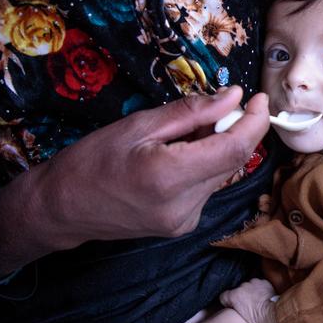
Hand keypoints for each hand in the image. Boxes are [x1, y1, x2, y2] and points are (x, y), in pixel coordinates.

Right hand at [0, 87, 269, 273]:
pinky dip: (203, 166)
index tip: (260, 99)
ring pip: (222, 174)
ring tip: (181, 136)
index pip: (235, 148)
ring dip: (217, 148)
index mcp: (171, 176)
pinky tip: (176, 158)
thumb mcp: (139, 125)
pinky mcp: (183, 226)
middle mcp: (185, 205)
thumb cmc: (91, 161)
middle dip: (234, 130)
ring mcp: (186, 221)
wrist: (62, 209)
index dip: (255, 121)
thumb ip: (192, 112)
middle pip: (233, 161)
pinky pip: (208, 188)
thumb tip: (234, 96)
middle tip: (214, 109)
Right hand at [218, 278, 279, 322]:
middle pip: (237, 290)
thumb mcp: (241, 317)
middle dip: (241, 296)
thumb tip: (236, 307)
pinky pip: (258, 284)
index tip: (233, 305)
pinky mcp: (262, 281)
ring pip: (248, 286)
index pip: (224, 296)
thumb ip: (235, 308)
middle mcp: (242, 286)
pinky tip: (263, 296)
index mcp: (234, 296)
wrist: (273, 312)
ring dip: (251, 291)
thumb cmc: (258, 319)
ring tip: (257, 300)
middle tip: (248, 305)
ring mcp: (253, 283)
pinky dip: (260, 288)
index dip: (228, 301)